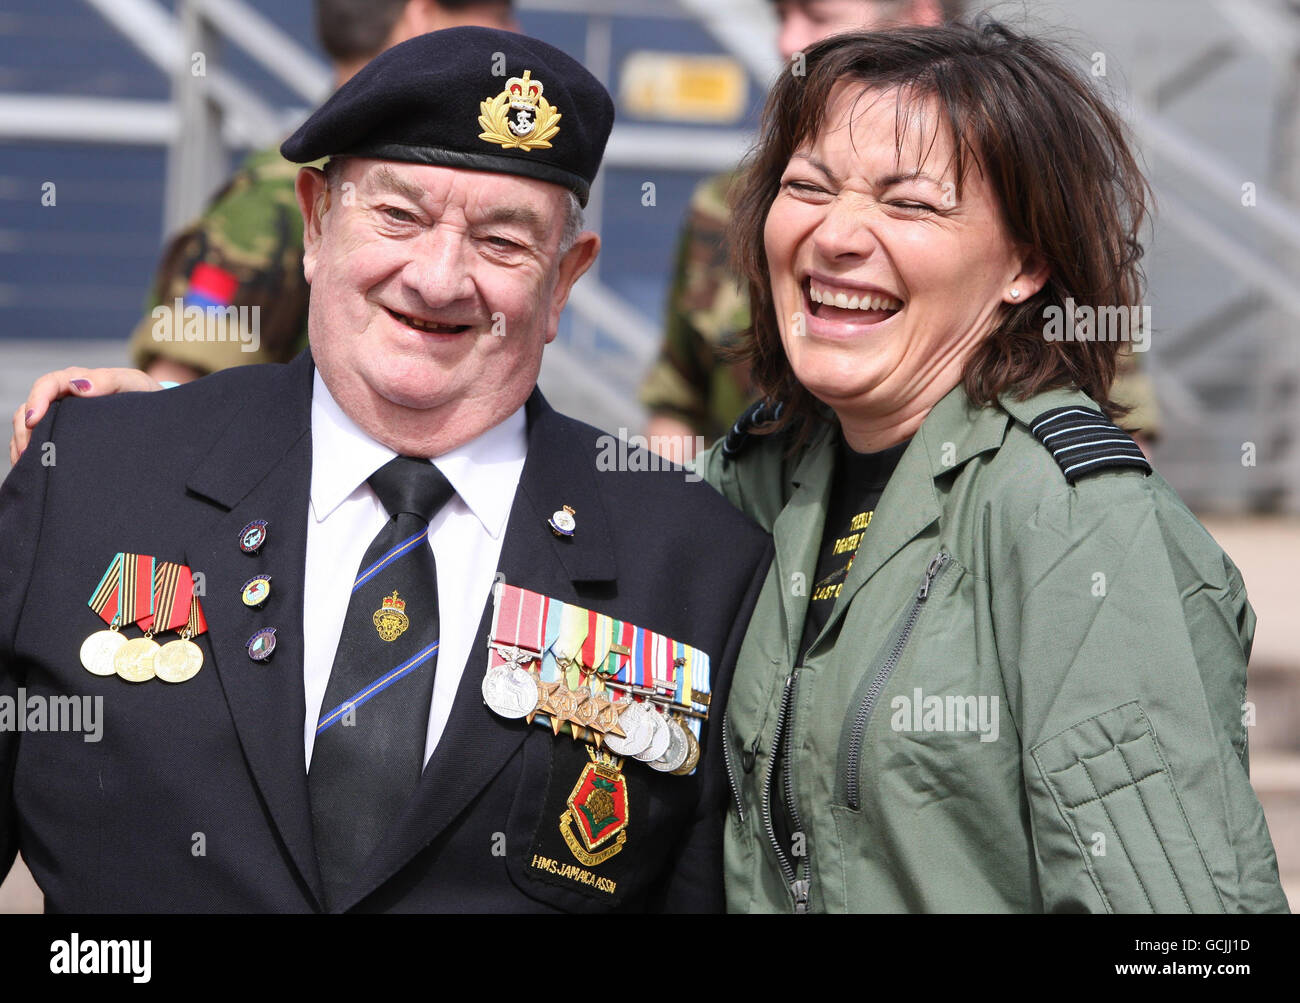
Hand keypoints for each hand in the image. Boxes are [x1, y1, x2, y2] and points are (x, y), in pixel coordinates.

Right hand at [10, 367, 161, 464]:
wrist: (156, 417)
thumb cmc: (144, 395)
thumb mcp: (132, 384)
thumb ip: (108, 381)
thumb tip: (78, 386)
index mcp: (78, 381)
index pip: (47, 385)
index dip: (37, 400)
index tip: (34, 422)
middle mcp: (64, 399)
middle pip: (30, 410)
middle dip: (25, 429)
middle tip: (28, 453)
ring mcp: (61, 419)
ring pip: (28, 428)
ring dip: (22, 444)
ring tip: (27, 464)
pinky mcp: (63, 437)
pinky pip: (36, 444)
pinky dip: (27, 455)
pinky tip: (30, 469)